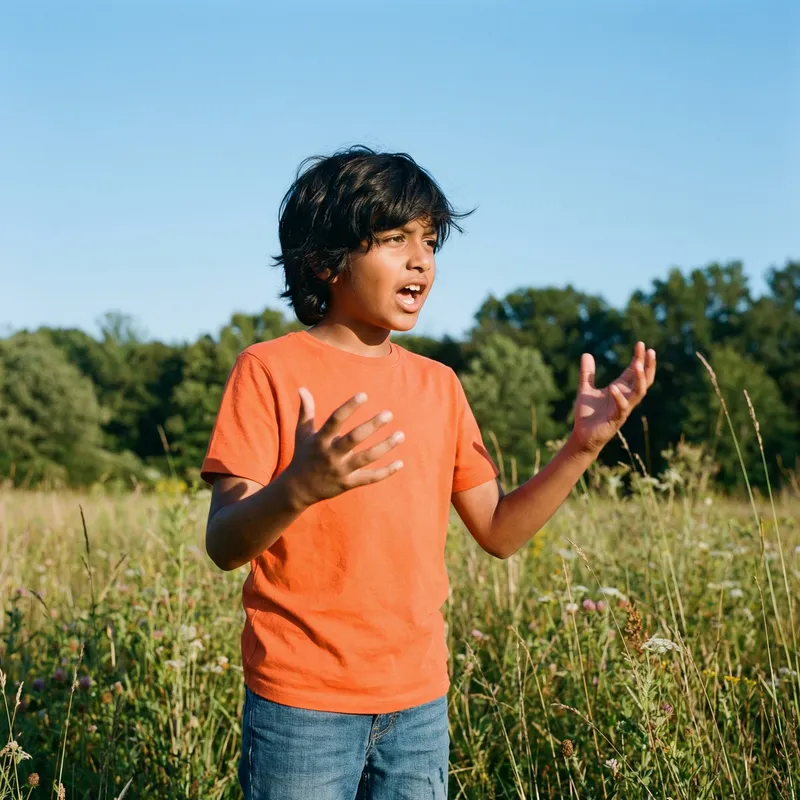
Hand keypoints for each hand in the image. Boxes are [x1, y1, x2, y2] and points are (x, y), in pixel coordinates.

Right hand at [282, 388, 404, 508]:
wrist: (299, 489)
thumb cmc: (303, 455)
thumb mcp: (302, 433)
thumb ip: (306, 411)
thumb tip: (302, 388)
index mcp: (320, 440)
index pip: (335, 420)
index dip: (349, 407)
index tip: (364, 395)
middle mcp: (331, 454)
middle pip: (354, 438)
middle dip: (372, 425)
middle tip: (388, 414)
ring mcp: (341, 470)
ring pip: (367, 458)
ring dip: (385, 446)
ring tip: (401, 435)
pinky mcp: (348, 483)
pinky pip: (370, 478)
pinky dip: (386, 472)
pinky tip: (400, 462)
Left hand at [571, 341, 655, 454]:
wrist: (583, 435)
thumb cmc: (587, 414)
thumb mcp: (585, 389)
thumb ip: (587, 373)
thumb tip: (586, 354)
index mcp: (620, 389)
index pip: (634, 371)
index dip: (639, 358)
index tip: (640, 344)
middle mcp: (626, 397)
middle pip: (643, 380)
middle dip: (648, 366)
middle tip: (650, 351)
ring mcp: (623, 408)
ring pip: (639, 393)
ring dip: (640, 379)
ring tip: (638, 364)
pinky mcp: (616, 419)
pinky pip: (622, 407)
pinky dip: (618, 397)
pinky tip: (613, 388)